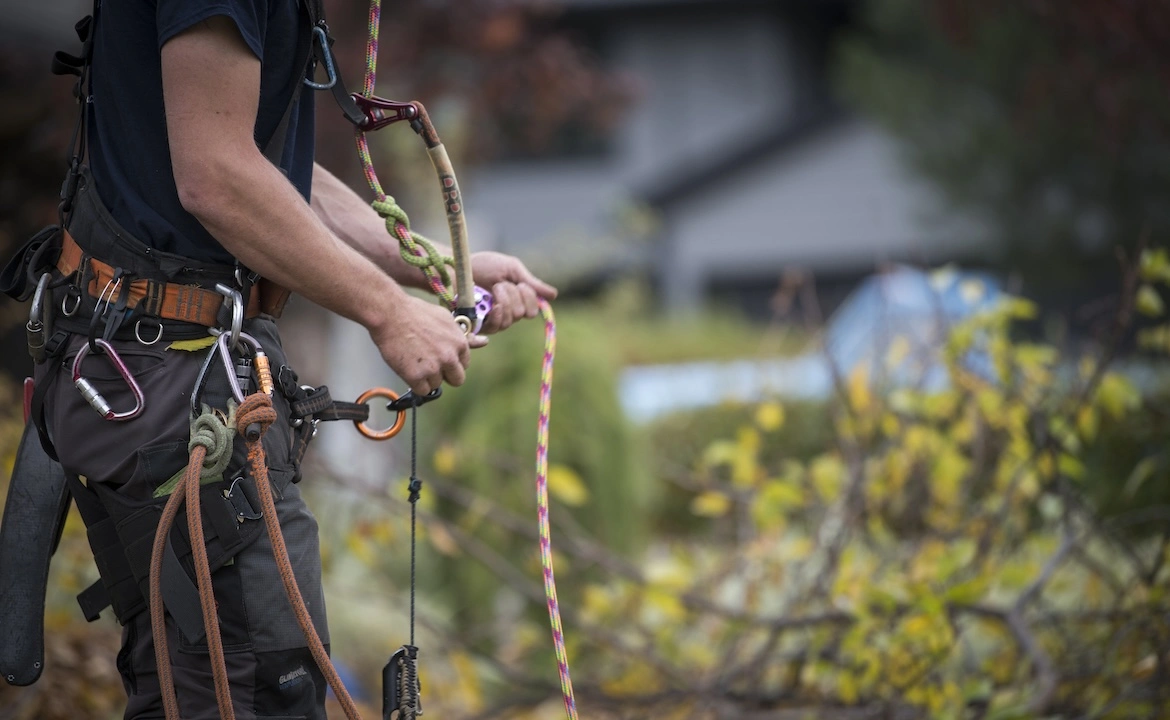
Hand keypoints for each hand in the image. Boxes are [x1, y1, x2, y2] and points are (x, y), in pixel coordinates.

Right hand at [369, 295, 485, 394]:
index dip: (452, 362)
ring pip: (436, 384)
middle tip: (429, 364)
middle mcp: (449, 357)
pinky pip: (422, 390)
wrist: (391, 313)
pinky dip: (415, 383)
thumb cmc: (416, 313)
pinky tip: (408, 368)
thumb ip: (463, 335)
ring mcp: (433, 368)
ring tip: (415, 359)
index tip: (440, 356)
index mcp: (460, 344)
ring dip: (427, 377)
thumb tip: (484, 342)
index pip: (464, 365)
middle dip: (445, 374)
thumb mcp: (445, 319)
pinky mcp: (416, 376)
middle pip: (456, 380)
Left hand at [470, 251, 557, 333]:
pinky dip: (497, 316)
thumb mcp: (512, 269)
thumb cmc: (485, 266)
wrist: (460, 265)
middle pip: (521, 314)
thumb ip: (531, 283)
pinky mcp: (478, 325)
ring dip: (503, 300)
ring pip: (509, 320)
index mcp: (517, 302)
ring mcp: (493, 320)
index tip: (519, 283)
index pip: (532, 311)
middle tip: (499, 284)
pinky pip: (493, 328)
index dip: (529, 297)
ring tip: (492, 288)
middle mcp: (507, 314)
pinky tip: (494, 307)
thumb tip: (554, 295)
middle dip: (513, 295)